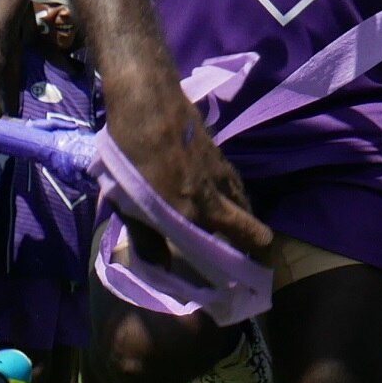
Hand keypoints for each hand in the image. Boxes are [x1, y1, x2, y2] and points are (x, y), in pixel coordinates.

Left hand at [97, 68, 275, 268]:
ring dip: (246, 222)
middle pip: (253, 231)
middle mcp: (214, 197)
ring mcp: (221, 174)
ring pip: (246, 206)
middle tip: (249, 261)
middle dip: (254, 249)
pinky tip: (224, 199)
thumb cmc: (130, 152)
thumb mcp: (127, 201)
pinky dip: (236, 199)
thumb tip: (161, 268)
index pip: (224, 252)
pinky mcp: (220, 156)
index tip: (234, 283)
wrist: (147, 99)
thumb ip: (146, 238)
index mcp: (191, 213)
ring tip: (237, 234)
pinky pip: (237, 186)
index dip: (233, 268)